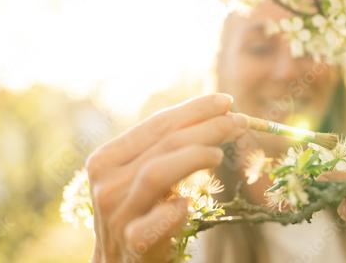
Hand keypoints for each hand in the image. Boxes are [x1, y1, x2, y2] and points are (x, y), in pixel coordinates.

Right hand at [85, 93, 247, 262]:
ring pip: (157, 173)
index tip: (226, 101)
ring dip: (195, 157)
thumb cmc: (137, 211)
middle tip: (240, 121)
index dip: (194, 110)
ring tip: (221, 153)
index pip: (156, 124)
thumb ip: (165, 148)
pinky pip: (153, 224)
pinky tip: (188, 204)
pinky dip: (172, 212)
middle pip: (164, 144)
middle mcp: (105, 183)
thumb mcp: (141, 174)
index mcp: (106, 159)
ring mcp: (116, 214)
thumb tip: (217, 114)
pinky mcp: (131, 244)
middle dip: (207, 127)